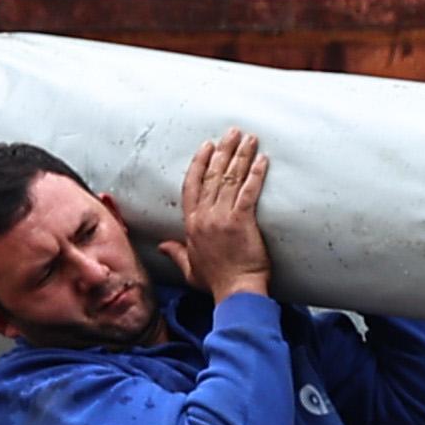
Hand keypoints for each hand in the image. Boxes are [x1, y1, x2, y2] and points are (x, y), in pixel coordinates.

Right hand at [169, 130, 271, 298]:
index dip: (199, 163)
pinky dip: (255, 174)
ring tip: (249, 138)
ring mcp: (222, 218)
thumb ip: (175, 252)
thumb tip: (162, 245)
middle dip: (223, 150)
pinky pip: (248, 192)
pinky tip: (262, 160)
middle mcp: (204, 216)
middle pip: (212, 175)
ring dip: (241, 155)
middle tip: (232, 132)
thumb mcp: (189, 267)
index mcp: (192, 224)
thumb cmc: (215, 282)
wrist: (235, 292)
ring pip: (230, 179)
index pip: (192, 185)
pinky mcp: (242, 222)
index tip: (207, 146)